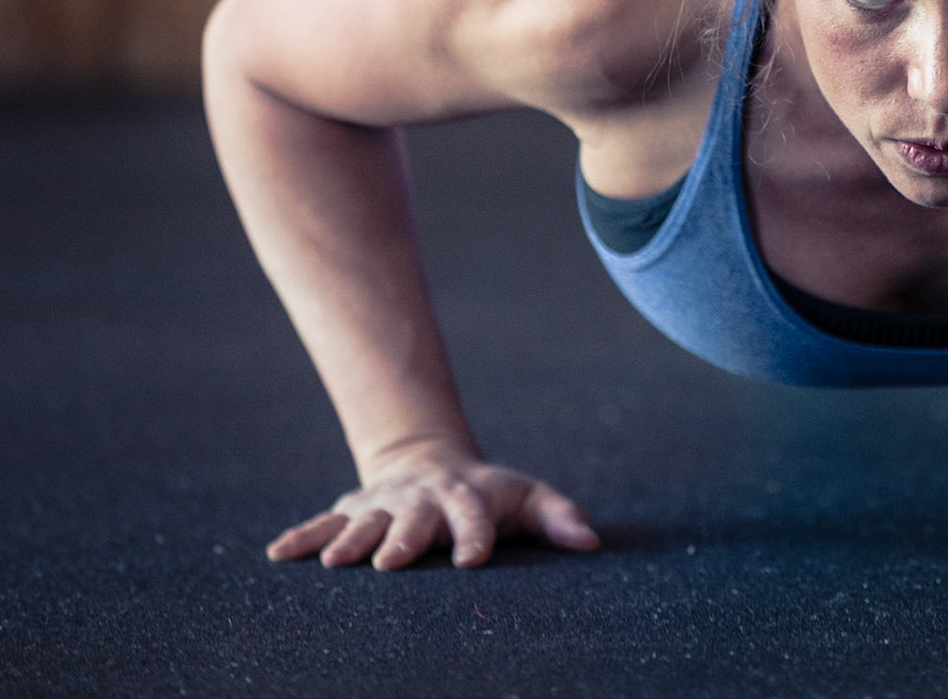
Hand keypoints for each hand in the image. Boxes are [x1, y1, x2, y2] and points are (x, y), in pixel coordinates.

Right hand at [265, 440, 600, 570]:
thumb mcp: (527, 497)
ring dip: (349, 540)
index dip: (475, 536)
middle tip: (391, 563)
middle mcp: (422, 499)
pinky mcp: (352, 510)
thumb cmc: (490, 494)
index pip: (475, 517)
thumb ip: (559, 516)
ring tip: (334, 563)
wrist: (431, 461)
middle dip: (402, 540)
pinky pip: (323, 523)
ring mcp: (383, 504)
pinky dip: (302, 537)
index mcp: (467, 497)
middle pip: (413, 520)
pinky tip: (278, 554)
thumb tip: (592, 542)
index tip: (471, 560)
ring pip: (364, 522)